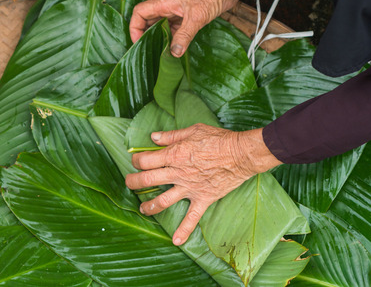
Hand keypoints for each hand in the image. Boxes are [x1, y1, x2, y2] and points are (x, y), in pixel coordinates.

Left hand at [125, 125, 280, 244]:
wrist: (241, 154)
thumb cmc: (219, 139)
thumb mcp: (193, 130)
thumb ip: (171, 135)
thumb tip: (153, 137)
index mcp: (174, 154)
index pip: (146, 160)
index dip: (136, 160)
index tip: (136, 160)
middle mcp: (178, 173)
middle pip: (147, 180)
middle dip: (133, 182)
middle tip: (129, 183)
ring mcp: (190, 188)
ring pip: (163, 200)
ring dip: (149, 206)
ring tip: (142, 209)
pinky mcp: (203, 198)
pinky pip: (192, 217)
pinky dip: (184, 230)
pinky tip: (176, 241)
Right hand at [130, 0, 253, 55]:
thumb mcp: (197, 18)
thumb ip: (184, 36)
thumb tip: (174, 52)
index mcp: (164, 2)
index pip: (139, 13)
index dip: (135, 27)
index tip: (138, 42)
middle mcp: (167, 5)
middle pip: (147, 19)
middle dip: (145, 34)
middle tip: (147, 50)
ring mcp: (176, 9)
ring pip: (160, 24)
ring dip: (159, 36)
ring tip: (159, 51)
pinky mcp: (186, 14)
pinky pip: (173, 26)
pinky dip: (172, 36)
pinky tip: (175, 47)